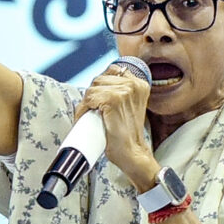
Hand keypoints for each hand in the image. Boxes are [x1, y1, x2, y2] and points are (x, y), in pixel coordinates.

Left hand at [74, 64, 157, 189]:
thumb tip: (99, 85)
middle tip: (92, 110)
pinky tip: (88, 117)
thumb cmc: (128, 133)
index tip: (98, 97)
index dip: (101, 84)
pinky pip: (89, 98)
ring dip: (87, 102)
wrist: (132, 152)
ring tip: (90, 115)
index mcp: (140, 84)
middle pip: (100, 79)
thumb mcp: (130, 106)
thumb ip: (121, 92)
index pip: (112, 70)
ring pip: (92, 88)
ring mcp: (124, 91)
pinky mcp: (112, 99)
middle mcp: (133, 84)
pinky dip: (84, 108)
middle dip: (93, 94)